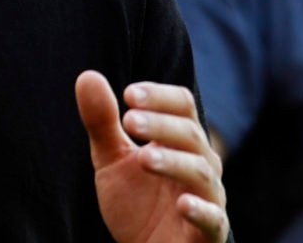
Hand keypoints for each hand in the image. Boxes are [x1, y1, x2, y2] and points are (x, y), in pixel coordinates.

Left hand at [76, 71, 228, 242]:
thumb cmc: (135, 202)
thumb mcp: (111, 160)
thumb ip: (102, 121)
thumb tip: (88, 75)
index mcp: (180, 141)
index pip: (182, 105)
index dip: (159, 96)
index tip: (128, 94)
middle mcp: (200, 164)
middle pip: (190, 134)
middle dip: (159, 125)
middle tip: (128, 121)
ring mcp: (208, 198)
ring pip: (201, 172)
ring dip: (173, 161)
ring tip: (143, 157)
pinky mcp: (209, 233)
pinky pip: (214, 220)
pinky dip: (201, 210)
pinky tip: (182, 204)